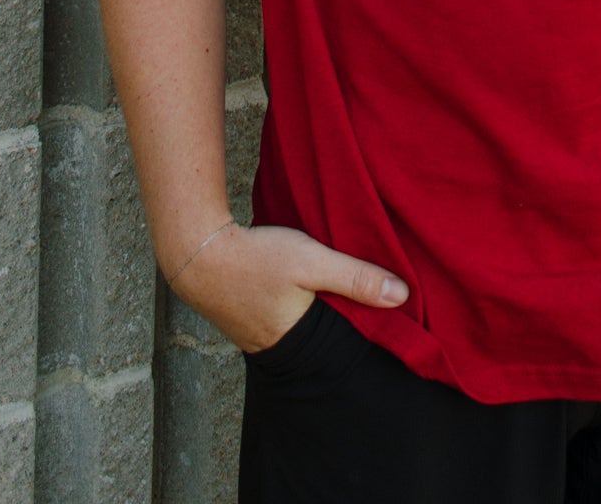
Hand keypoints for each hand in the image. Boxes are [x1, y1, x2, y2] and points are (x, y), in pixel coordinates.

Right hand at [170, 221, 409, 352]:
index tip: (393, 317)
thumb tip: (403, 296)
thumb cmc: (256, 257)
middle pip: (324, 340)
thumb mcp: (313, 261)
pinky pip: (284, 319)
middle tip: (371, 306)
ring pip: (304, 329)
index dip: (366, 331)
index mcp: (299, 344)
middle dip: (345, 325)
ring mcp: (258, 337)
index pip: (345, 345)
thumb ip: (356, 278)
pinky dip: (299, 308)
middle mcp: (278, 349)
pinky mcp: (248, 319)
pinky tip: (305, 291)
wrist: (198, 251)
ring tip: (340, 296)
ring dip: (320, 314)